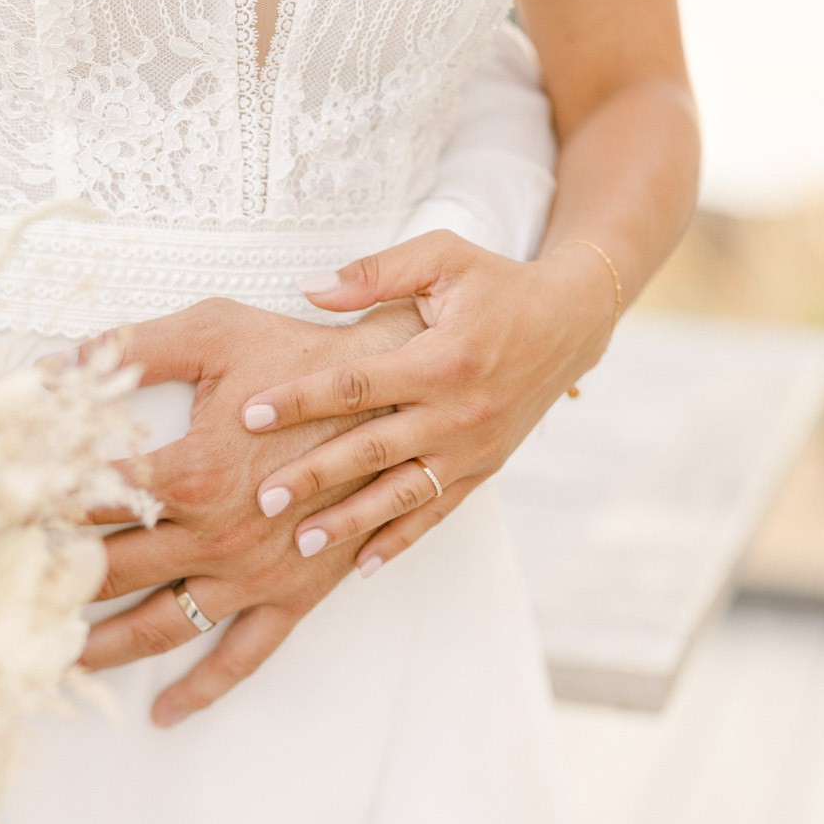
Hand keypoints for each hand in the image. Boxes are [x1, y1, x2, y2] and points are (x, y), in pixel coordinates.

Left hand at [75, 296, 426, 725]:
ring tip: (51, 659)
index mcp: (191, 474)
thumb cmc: (302, 358)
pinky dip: (201, 688)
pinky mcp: (289, 595)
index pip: (87, 502)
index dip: (34, 508)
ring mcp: (251, 575)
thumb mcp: (214, 331)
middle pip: (106, 572)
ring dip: (100, 647)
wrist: (398, 396)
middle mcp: (214, 538)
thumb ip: (130, 348)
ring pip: (158, 626)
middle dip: (47, 586)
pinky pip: (241, 656)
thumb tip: (54, 364)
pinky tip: (166, 712)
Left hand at [241, 230, 617, 573]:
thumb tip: (308, 289)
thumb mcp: (443, 256)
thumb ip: (375, 273)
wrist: (573, 321)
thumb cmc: (496, 282)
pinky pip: (437, 511)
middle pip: (371, 450)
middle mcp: (458, 411)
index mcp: (442, 358)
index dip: (301, 399)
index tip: (250, 415)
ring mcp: (472, 448)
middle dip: (314, 476)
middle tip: (262, 499)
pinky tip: (361, 566)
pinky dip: (400, 540)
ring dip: (351, 523)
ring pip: (401, 493)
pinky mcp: (484, 468)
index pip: (356, 385)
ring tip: (301, 543)